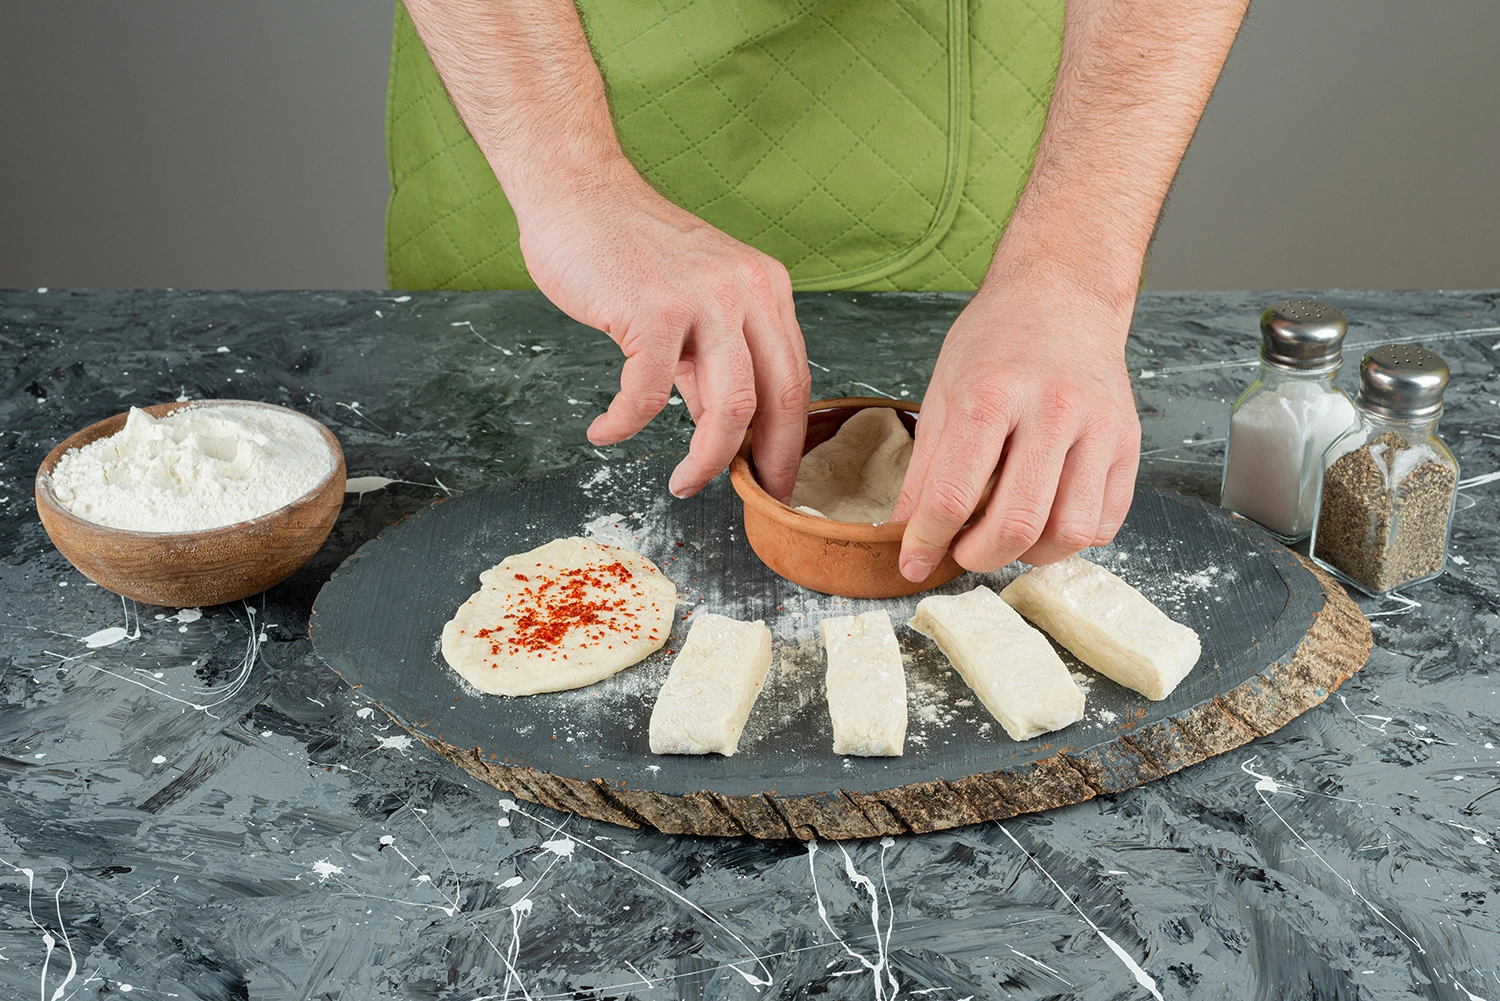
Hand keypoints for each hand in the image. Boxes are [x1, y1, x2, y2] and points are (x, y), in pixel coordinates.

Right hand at [516, 165, 809, 499]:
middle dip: (765, 463)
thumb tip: (719, 430)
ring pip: (727, 410)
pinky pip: (647, 397)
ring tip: (681, 483)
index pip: (794, 379)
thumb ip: (711, 360)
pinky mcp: (652, 312)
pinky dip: (624, 425)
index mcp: (766, 288)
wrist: (576, 193)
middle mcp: (747, 291)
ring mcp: (702, 300)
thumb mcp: (692, 301)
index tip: (776, 478)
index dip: (789, 439)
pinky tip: (606, 432)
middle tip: (747, 496)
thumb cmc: (628, 251)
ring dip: (704, 462)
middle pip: (775, 401)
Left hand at [891, 269, 1139, 579]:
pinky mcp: (1128, 442)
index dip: (927, 541)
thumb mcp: (941, 393)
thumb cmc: (995, 343)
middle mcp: (1051, 411)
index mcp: (992, 395)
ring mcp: (1098, 427)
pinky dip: (1070, 539)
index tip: (914, 561)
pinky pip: (1104, 522)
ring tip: (1007, 537)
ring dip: (1030, 554)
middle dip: (979, 556)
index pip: (954, 494)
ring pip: (1069, 532)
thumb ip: (924, 469)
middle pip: (1017, 523)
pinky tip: (1045, 520)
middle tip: (963, 551)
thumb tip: (905, 533)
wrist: (1061, 295)